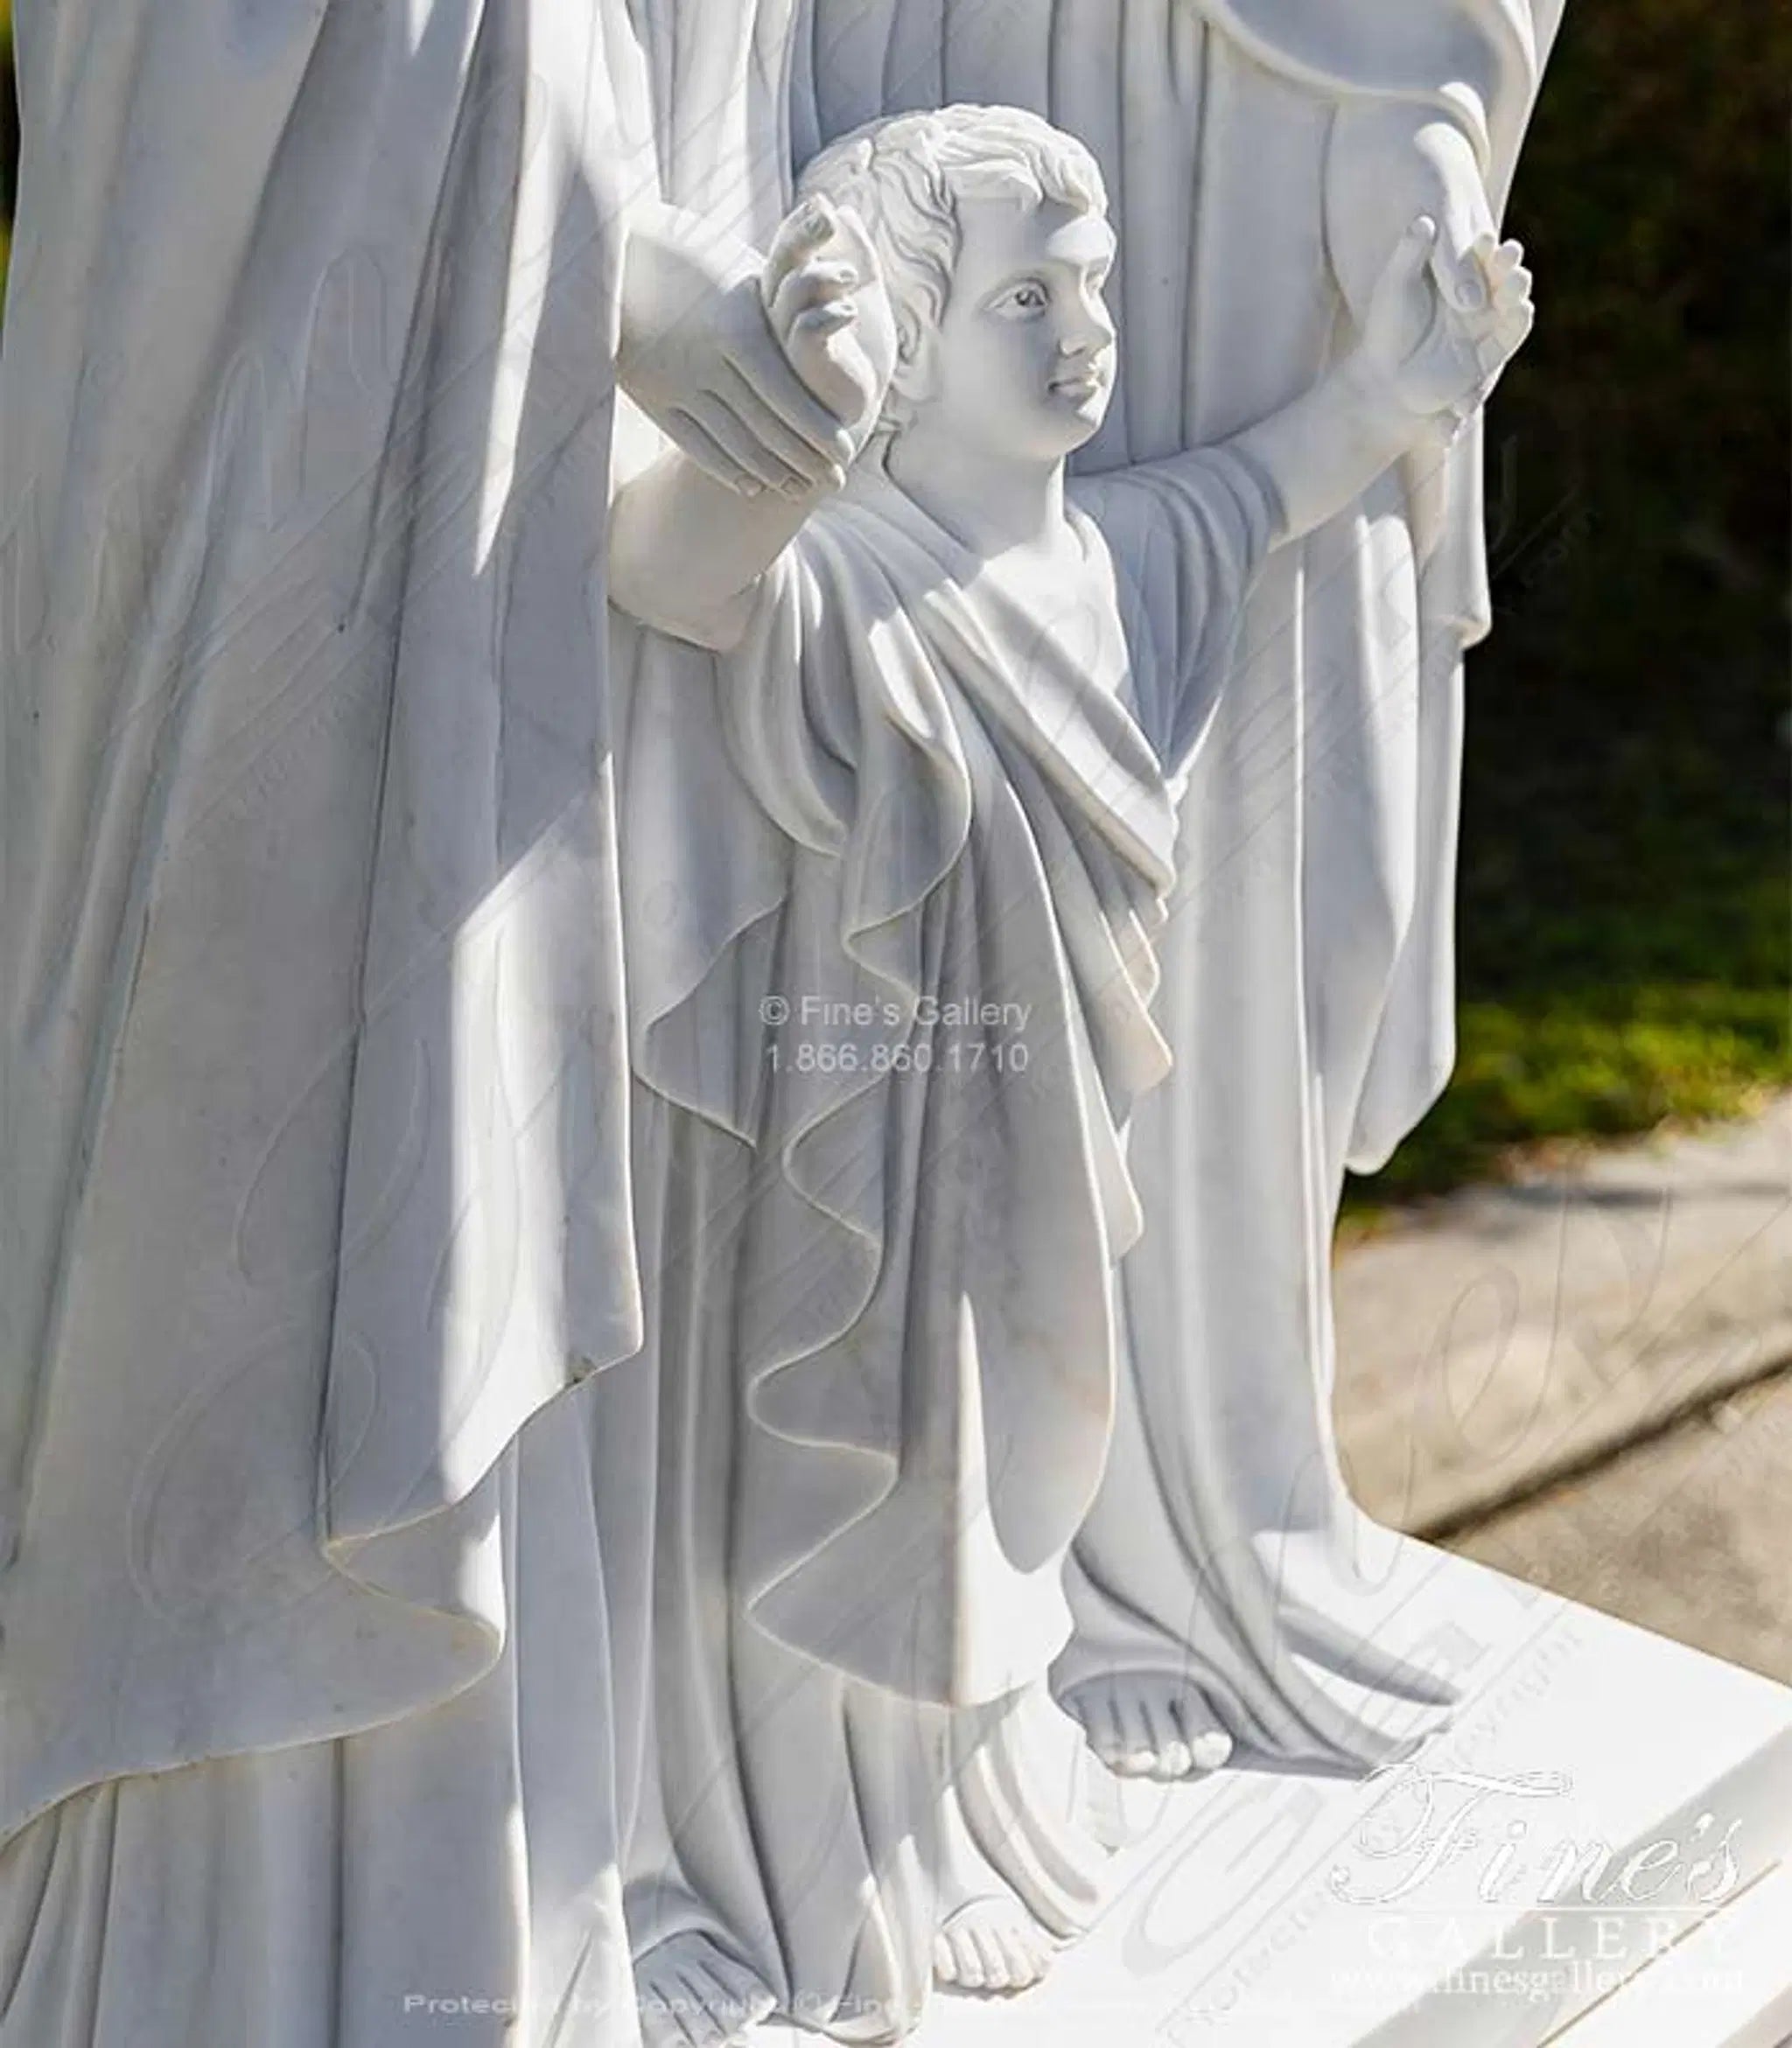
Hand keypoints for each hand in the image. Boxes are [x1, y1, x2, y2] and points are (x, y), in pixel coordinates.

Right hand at [617, 203, 855, 496]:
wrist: (612, 246)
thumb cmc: (692, 250)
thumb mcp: (743, 271)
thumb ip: (784, 310)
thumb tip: (840, 317)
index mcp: (739, 328)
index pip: (790, 398)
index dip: (821, 433)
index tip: (847, 453)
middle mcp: (708, 362)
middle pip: (766, 428)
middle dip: (805, 461)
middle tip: (833, 482)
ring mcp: (675, 382)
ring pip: (732, 444)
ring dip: (770, 472)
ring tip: (798, 488)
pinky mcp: (650, 394)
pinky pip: (694, 444)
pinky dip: (726, 469)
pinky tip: (752, 484)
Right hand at [761, 197, 897, 459]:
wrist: (853, 418)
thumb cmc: (855, 359)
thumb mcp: (864, 296)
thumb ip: (857, 255)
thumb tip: (843, 209)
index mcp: (790, 294)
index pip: (789, 246)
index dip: (803, 222)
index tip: (826, 205)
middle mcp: (779, 314)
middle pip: (783, 259)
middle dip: (805, 231)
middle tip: (826, 213)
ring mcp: (786, 342)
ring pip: (793, 291)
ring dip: (824, 275)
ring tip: (852, 277)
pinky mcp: (803, 369)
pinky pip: (808, 330)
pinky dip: (831, 313)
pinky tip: (849, 311)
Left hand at [1353, 216, 1533, 430]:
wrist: (1384, 378)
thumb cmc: (1387, 326)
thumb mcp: (1396, 285)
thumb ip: (1411, 254)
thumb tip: (1423, 221)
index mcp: (1456, 275)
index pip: (1476, 253)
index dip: (1482, 245)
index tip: (1483, 237)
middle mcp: (1475, 297)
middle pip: (1499, 273)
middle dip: (1507, 263)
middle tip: (1510, 252)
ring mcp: (1483, 326)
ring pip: (1510, 301)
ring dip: (1516, 289)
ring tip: (1518, 279)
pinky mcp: (1486, 355)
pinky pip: (1509, 335)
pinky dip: (1519, 322)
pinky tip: (1523, 309)